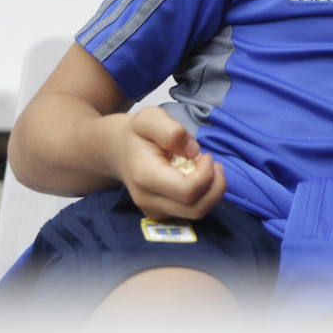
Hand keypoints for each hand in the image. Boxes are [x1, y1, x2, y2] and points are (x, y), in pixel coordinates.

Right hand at [110, 106, 226, 220]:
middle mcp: (148, 200)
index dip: (207, 174)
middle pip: (196, 208)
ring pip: (197, 213)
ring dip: (212, 191)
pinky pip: (191, 212)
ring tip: (207, 169)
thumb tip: (193, 152)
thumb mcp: (150, 118)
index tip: (204, 155)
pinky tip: (199, 178)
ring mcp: (154, 210)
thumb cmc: (137, 133)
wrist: (117, 150)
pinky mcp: (161, 214)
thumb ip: (172, 131)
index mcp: (146, 177)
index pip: (188, 191)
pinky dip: (204, 196)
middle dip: (215, 185)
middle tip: (211, 162)